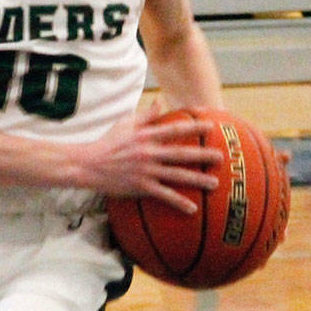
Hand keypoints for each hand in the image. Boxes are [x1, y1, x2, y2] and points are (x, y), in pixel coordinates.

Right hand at [78, 102, 224, 213]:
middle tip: (221, 157)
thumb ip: (145, 115)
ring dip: (197, 179)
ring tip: (214, 183)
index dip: (194, 126)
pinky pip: (164, 195)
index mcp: (146, 135)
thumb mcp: (125, 124)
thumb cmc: (107, 143)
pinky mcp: (141, 186)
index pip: (175, 129)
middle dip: (203, 155)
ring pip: (177, 175)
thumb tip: (160, 101)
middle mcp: (149, 152)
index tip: (211, 125)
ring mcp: (146, 171)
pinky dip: (178, 202)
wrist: (89, 164)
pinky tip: (192, 209)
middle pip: (181, 153)